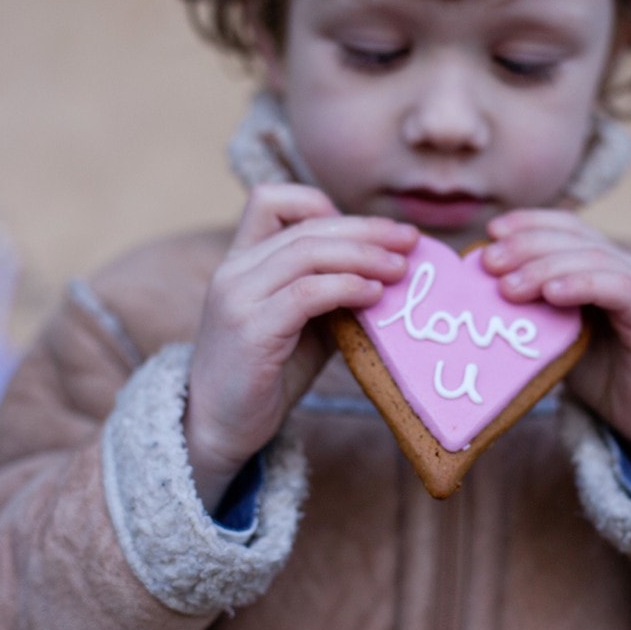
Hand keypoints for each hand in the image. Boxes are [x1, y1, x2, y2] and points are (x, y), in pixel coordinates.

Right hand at [186, 184, 418, 510]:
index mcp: (242, 260)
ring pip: (307, 252)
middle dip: (366, 229)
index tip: (371, 229)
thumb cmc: (267, 377)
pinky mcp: (250, 330)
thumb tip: (390, 273)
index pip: (270, 200)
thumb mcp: (303, 324)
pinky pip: (305, 294)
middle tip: (410, 239)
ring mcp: (238, 297)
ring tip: (401, 268)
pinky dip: (345, 287)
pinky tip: (373, 294)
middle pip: (306, 226)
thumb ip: (331, 293)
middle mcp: (234, 270)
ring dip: (363, 255)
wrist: (220, 429)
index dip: (322, 204)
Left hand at [483, 209, 630, 479]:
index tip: (493, 231)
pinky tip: (552, 294)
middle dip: (528, 246)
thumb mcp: (554, 333)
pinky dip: (583, 284)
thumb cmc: (597, 373)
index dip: (529, 223)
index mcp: (602, 263)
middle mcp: (628, 266)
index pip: (566, 226)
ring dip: (546, 268)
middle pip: (574, 238)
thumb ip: (531, 307)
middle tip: (490, 262)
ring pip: (594, 259)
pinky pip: (619, 289)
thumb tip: (481, 286)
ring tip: (509, 286)